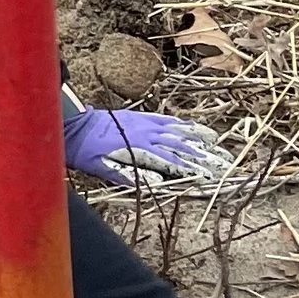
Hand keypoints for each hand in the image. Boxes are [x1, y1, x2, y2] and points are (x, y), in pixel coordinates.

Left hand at [60, 104, 235, 189]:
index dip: (193, 170)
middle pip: (182, 146)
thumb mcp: (102, 168)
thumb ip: (129, 174)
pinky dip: (184, 125)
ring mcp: (145, 123)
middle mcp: (146, 134)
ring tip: (220, 147)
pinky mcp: (141, 117)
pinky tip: (196, 129)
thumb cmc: (85, 151)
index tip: (212, 177)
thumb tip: (157, 181)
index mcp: (139, 148)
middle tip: (226, 166)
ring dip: (200, 140)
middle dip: (205, 157)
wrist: (72, 124)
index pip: (172, 162)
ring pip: (179, 132)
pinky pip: (168, 120)